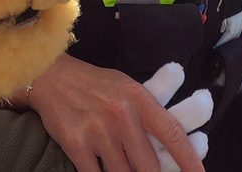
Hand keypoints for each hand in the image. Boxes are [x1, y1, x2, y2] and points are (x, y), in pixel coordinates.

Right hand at [25, 53, 205, 171]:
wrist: (53, 78)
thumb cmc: (97, 85)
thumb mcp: (128, 88)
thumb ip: (148, 113)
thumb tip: (170, 141)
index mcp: (140, 98)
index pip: (171, 132)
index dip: (188, 158)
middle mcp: (122, 115)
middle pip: (148, 165)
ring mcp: (98, 131)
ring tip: (124, 166)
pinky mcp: (76, 146)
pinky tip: (102, 170)